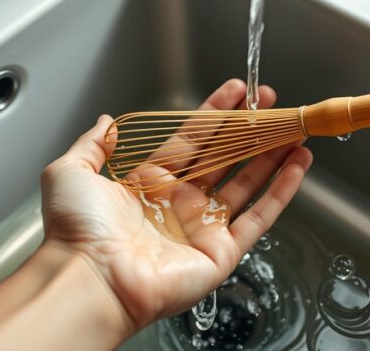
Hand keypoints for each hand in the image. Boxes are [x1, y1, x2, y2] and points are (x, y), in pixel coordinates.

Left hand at [40, 79, 312, 333]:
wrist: (89, 278)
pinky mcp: (221, 251)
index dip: (216, 113)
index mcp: (149, 183)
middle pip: (225, 157)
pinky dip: (282, 192)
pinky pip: (259, 217)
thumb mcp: (71, 170)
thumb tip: (107, 120)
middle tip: (272, 103)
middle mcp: (179, 203)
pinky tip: (298, 166)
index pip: (192, 138)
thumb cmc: (76, 231)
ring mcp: (202, 227)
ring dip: (272, 156)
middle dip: (250, 128)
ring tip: (294, 130)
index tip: (237, 91)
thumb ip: (94, 143)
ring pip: (248, 183)